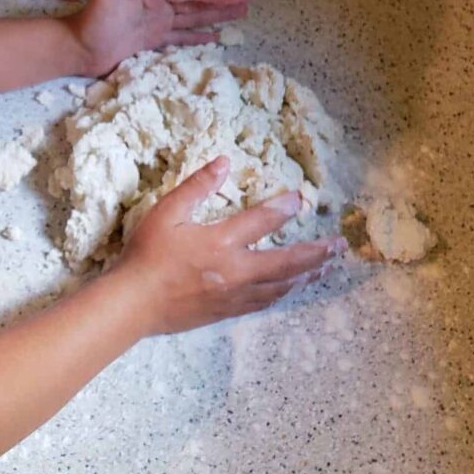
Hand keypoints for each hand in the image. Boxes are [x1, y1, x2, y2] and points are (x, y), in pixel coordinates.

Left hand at [71, 0, 251, 76]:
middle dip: (223, 1)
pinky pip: (182, 36)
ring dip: (216, 15)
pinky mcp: (152, 39)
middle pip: (197, 2)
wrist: (76, 48)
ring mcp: (156, 22)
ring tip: (242, 14)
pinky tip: (215, 37)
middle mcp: (157, 5)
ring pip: (193, 18)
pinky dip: (199, 36)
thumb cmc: (90, 23)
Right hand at [119, 157, 344, 335]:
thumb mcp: (167, 211)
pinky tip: (289, 289)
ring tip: (325, 268)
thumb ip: (197, 186)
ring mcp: (234, 295)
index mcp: (221, 242)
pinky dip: (283, 292)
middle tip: (339, 246)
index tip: (301, 198)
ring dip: (306, 275)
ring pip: (281, 285)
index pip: (261, 221)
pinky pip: (265, 302)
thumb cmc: (148, 253)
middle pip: (286, 262)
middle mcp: (236, 270)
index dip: (283, 207)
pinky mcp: (227, 311)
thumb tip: (224, 162)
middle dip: (315, 253)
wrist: (134, 303)